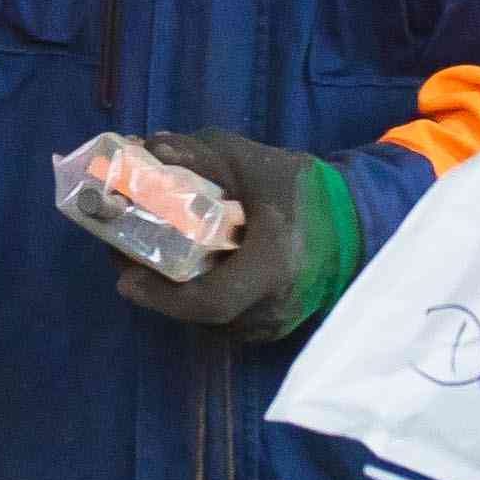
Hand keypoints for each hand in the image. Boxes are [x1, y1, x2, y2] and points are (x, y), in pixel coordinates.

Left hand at [114, 130, 353, 337]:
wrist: (355, 224)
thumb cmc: (304, 191)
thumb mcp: (254, 162)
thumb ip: (201, 155)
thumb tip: (148, 149)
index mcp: (274, 264)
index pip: (212, 300)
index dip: (163, 296)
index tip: (127, 278)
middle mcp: (274, 306)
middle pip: (197, 313)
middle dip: (155, 288)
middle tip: (124, 256)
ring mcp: (274, 325)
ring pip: (206, 322)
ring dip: (173, 295)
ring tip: (147, 259)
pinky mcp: (271, 330)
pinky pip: (223, 323)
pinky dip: (198, 299)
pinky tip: (185, 272)